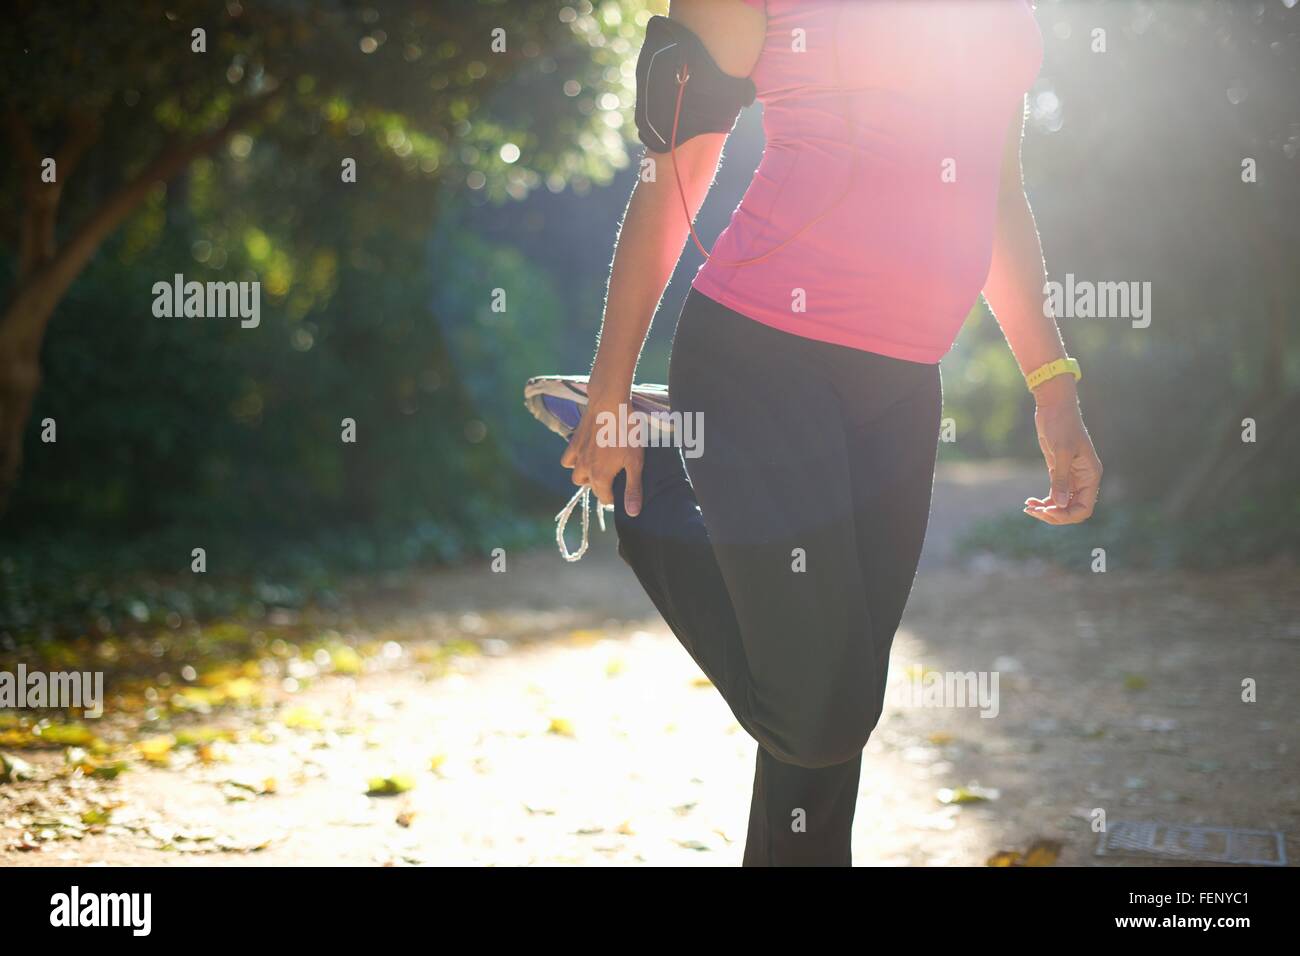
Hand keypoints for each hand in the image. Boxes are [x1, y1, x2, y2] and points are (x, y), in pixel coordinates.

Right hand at [560, 397, 645, 515]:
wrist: (610, 404)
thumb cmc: (626, 432)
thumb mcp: (635, 462)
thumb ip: (633, 489)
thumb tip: (632, 513)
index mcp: (600, 477)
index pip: (605, 498)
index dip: (616, 498)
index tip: (624, 490)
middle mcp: (585, 469)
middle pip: (591, 488)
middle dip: (601, 487)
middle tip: (615, 478)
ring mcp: (578, 456)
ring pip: (576, 476)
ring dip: (586, 476)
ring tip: (599, 468)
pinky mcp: (574, 442)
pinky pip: (568, 460)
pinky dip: (574, 461)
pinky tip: (585, 456)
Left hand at [1024, 379, 1101, 524]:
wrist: (1054, 407)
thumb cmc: (1062, 425)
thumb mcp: (1061, 452)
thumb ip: (1061, 479)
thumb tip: (1060, 504)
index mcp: (1091, 476)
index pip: (1084, 508)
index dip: (1066, 515)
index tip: (1047, 510)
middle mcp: (1084, 479)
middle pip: (1072, 510)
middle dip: (1054, 515)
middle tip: (1033, 511)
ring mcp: (1071, 477)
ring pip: (1062, 504)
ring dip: (1046, 510)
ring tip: (1028, 508)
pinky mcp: (1059, 471)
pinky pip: (1054, 495)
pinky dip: (1043, 502)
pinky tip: (1029, 502)